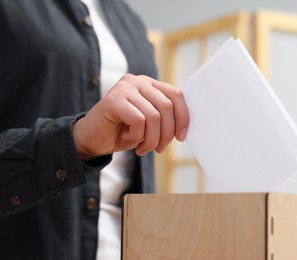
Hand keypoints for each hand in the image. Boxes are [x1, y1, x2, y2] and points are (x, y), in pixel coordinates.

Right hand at [72, 74, 188, 159]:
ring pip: (154, 116)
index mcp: (150, 84)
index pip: (176, 95)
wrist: (92, 139)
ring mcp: (125, 88)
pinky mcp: (113, 99)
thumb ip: (164, 119)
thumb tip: (183, 128)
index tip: (181, 137)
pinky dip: (137, 136)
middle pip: (167, 106)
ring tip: (144, 148)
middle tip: (160, 149)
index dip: (183, 117)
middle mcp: (138, 81)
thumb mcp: (149, 125)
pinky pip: (138, 120)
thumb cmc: (123, 132)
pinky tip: (128, 138)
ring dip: (152, 139)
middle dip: (167, 133)